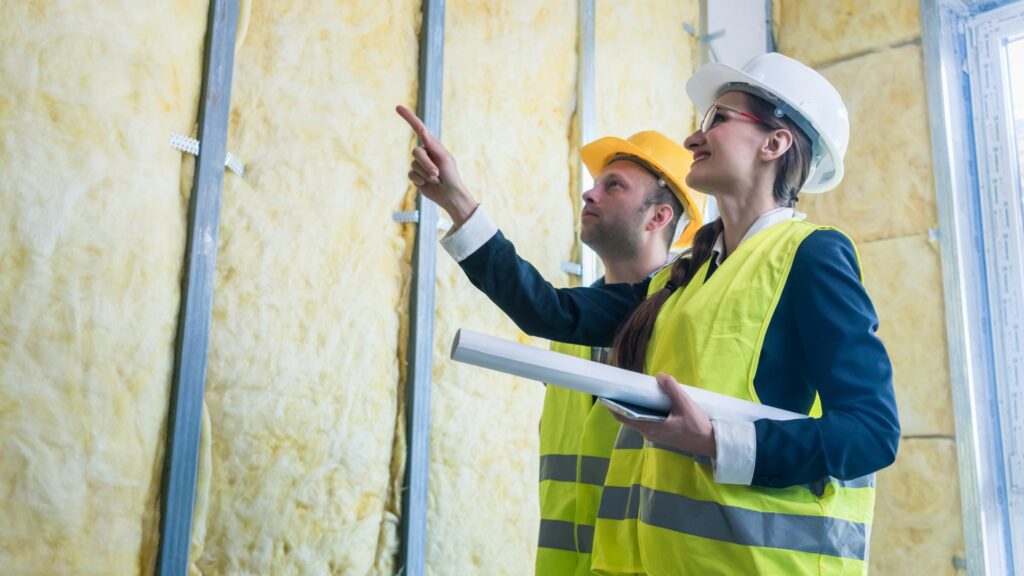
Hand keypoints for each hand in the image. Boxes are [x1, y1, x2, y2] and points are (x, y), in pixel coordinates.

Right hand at [396, 105, 477, 227]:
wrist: (450, 195)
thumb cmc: (451, 175)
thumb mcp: (444, 158)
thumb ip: (432, 144)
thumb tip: (421, 129)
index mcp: (433, 145)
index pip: (418, 128)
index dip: (408, 117)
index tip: (398, 107)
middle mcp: (425, 152)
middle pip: (416, 152)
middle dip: (427, 164)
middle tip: (437, 173)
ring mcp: (419, 164)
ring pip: (414, 164)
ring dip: (426, 173)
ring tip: (436, 179)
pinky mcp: (415, 176)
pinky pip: (411, 175)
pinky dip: (421, 180)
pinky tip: (428, 184)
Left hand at [611, 373, 716, 457]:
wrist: (710, 443)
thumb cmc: (696, 426)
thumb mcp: (685, 404)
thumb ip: (672, 389)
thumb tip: (660, 376)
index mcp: (649, 427)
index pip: (623, 417)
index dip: (613, 406)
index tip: (606, 394)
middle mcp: (649, 433)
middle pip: (629, 417)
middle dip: (623, 404)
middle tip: (620, 387)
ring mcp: (656, 434)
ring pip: (639, 419)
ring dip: (634, 407)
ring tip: (633, 391)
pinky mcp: (663, 434)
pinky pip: (647, 421)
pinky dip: (644, 411)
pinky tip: (650, 401)